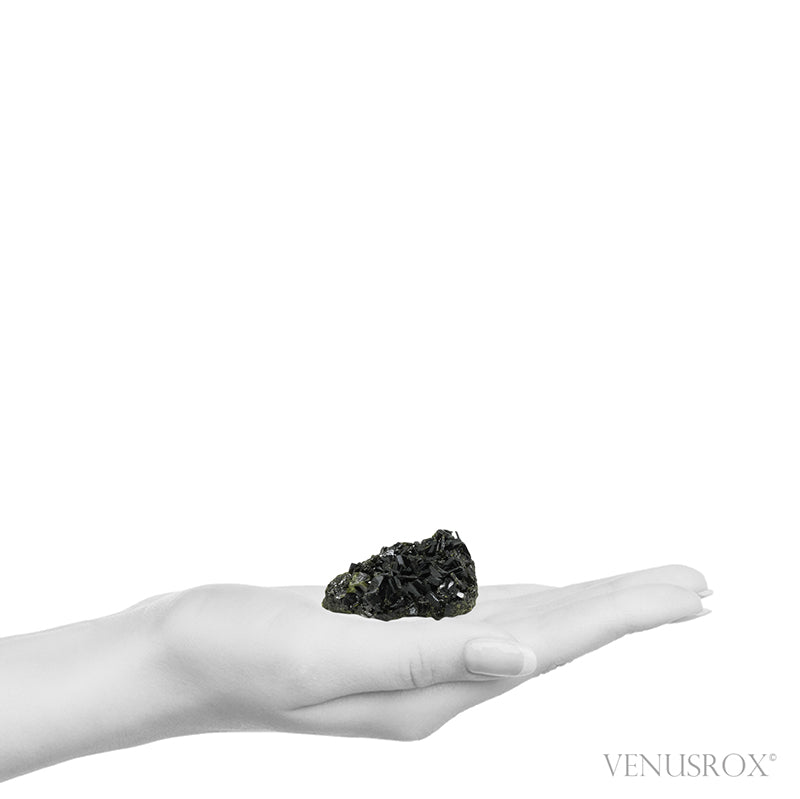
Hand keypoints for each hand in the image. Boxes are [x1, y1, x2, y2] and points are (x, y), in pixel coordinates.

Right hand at [150, 564, 710, 741]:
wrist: (184, 649)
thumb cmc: (240, 651)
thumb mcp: (329, 658)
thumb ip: (427, 658)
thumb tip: (523, 660)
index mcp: (434, 689)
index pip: (553, 643)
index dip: (625, 613)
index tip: (691, 593)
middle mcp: (439, 679)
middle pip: (555, 635)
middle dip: (628, 607)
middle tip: (697, 585)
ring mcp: (418, 656)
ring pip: (524, 622)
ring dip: (586, 602)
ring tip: (640, 591)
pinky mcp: (394, 631)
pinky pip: (481, 612)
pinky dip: (530, 598)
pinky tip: (546, 597)